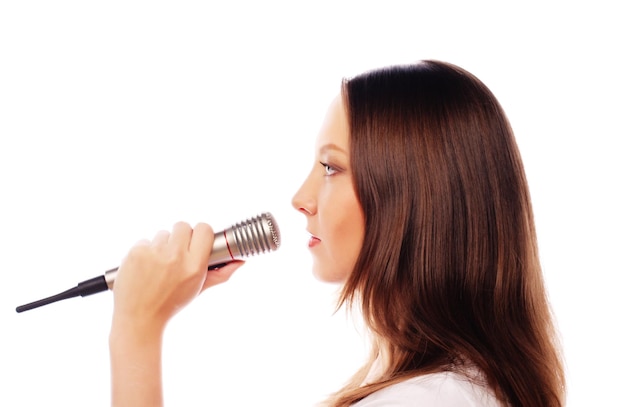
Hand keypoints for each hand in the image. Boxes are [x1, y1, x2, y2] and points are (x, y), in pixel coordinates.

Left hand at [111, 221, 243, 331]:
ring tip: (159, 265)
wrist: (139, 318)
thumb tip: (240, 261)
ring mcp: (154, 253)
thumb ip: (220, 274)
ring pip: (163, 233)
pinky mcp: (136, 252)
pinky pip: (145, 240)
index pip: (204, 229)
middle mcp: (175, 256)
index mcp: (194, 266)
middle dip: (181, 237)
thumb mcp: (198, 289)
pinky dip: (146, 251)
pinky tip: (146, 267)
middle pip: (183, 226)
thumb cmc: (170, 304)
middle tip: (177, 253)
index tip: (198, 241)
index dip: (201, 234)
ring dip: (163, 245)